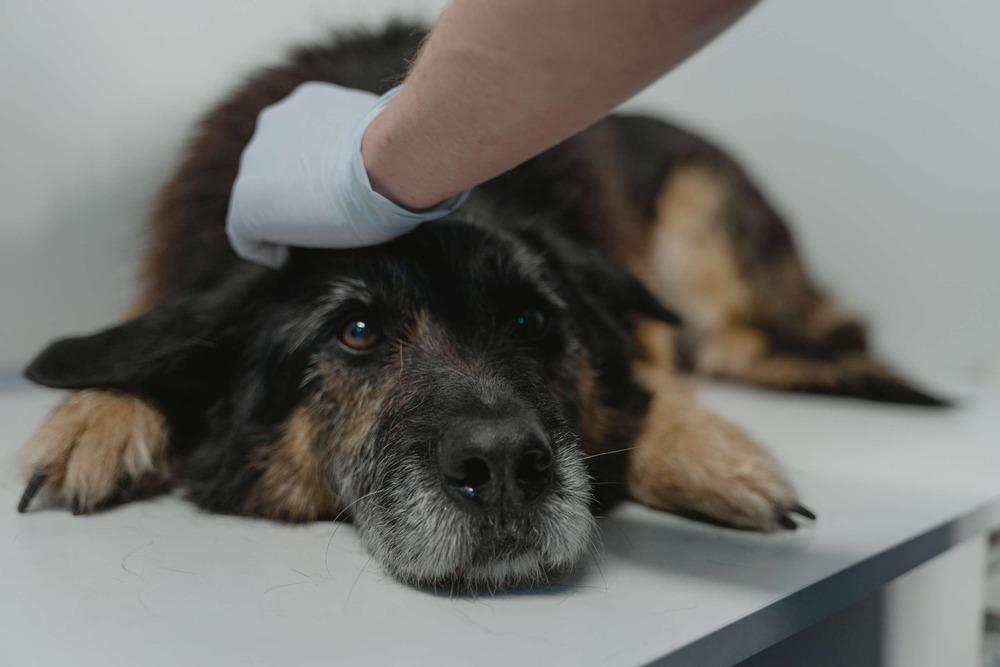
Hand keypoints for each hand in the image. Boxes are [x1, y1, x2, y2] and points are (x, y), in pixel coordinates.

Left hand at [226, 83, 468, 266]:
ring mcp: (255, 164)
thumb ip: (376, 144)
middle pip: (275, 169)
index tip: (338, 196)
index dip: (318, 174)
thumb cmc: (405, 151)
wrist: (390, 162)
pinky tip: (288, 258)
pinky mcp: (247, 204)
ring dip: (284, 218)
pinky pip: (247, 235)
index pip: (302, 144)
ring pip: (261, 199)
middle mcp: (272, 126)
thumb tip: (401, 164)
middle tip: (328, 221)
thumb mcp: (389, 137)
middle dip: (298, 194)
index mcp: (306, 105)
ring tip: (310, 241)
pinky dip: (266, 248)